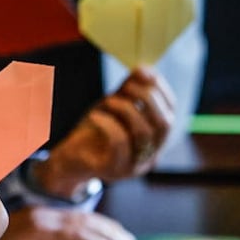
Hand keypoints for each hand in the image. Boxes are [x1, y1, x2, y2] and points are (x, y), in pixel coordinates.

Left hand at [0, 206, 135, 239]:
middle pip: (81, 223)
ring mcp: (39, 215)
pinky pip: (69, 218)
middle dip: (106, 232)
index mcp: (36, 227)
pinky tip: (99, 231)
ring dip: (101, 227)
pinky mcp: (37, 217)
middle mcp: (41, 217)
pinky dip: (88, 224)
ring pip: (77, 218)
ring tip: (122, 238)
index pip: (75, 232)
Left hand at [43, 68, 176, 187]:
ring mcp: (134, 165)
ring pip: (144, 134)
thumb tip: (143, 69)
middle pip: (163, 124)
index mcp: (154, 139)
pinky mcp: (114, 170)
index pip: (170, 113)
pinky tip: (96, 115)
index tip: (142, 71)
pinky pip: (119, 144)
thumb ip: (129, 91)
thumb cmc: (94, 132)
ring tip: (109, 101)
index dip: (160, 90)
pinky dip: (109, 124)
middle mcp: (150, 155)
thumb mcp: (113, 107)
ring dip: (127, 110)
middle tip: (125, 86)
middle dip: (147, 98)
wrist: (69, 160)